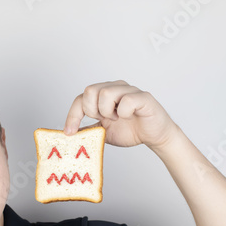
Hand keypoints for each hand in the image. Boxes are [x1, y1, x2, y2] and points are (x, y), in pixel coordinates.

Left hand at [64, 80, 179, 149]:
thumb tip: (70, 133)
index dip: (73, 115)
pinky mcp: (143, 97)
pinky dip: (124, 113)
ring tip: (118, 118)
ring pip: (106, 93)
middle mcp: (115, 88)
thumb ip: (89, 129)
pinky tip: (129, 116)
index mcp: (103, 94)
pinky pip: (126, 100)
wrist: (155, 136)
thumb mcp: (103, 132)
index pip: (81, 98)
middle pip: (90, 90)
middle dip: (92, 111)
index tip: (70, 131)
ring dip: (108, 112)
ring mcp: (129, 90)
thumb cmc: (131, 130)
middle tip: (103, 120)